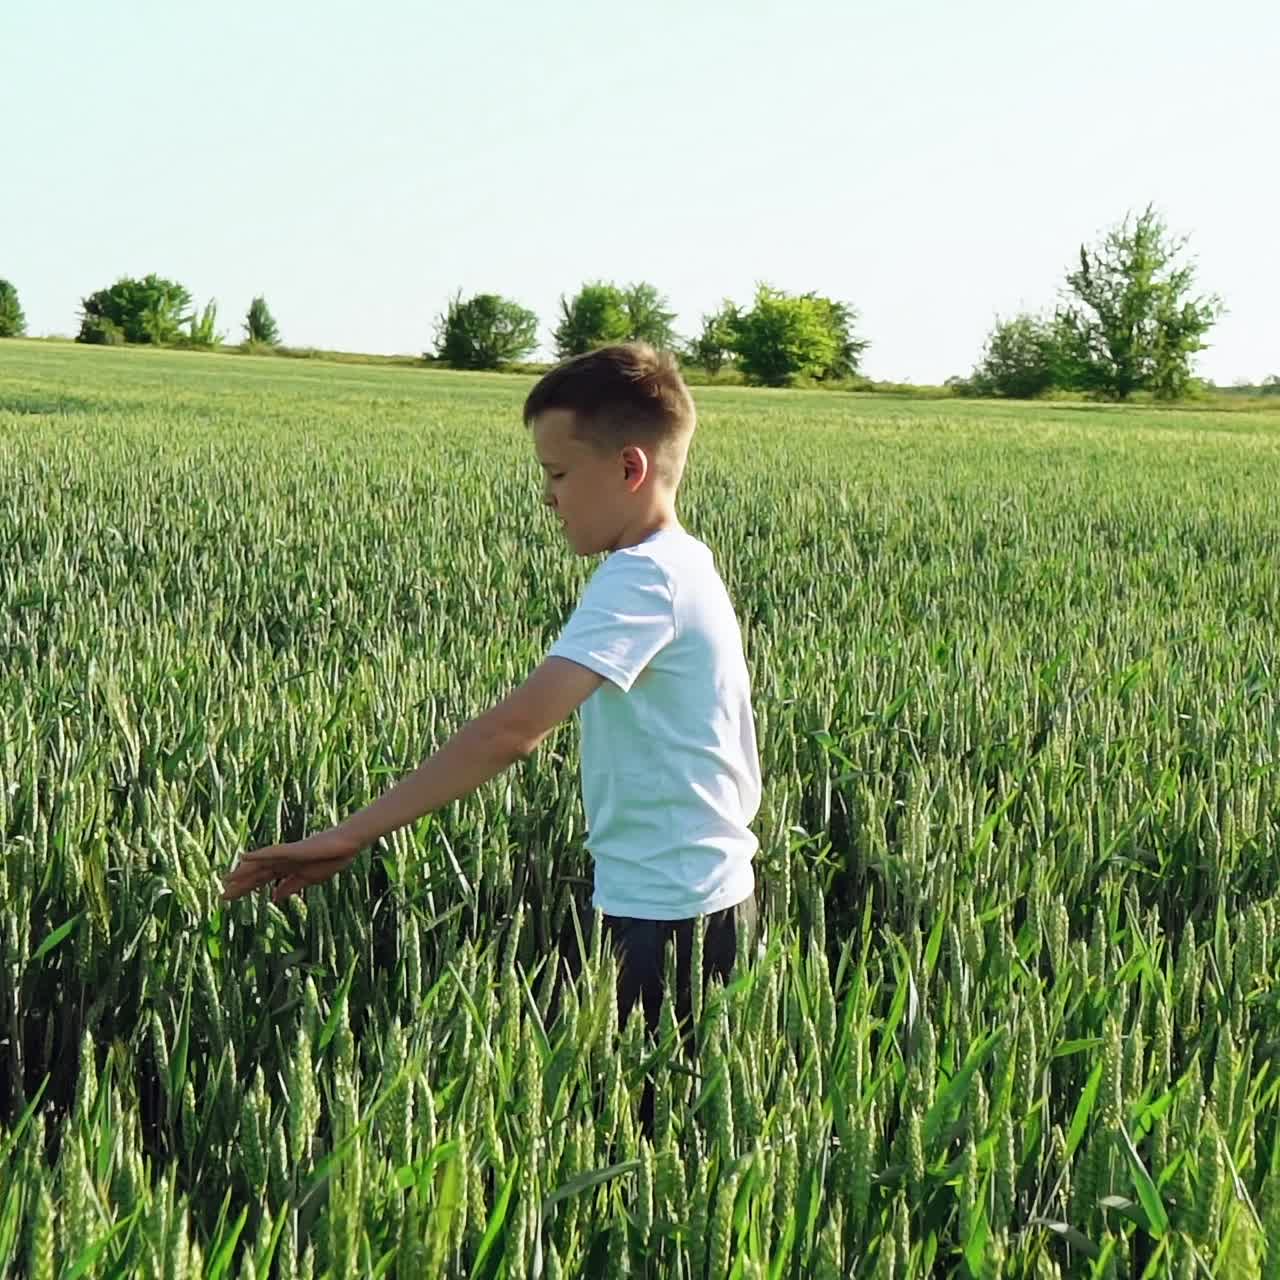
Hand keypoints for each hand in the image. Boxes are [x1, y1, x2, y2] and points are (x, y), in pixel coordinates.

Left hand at [220, 828, 359, 904]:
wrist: (347, 847)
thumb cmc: (331, 860)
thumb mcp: (308, 880)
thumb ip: (290, 887)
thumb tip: (274, 898)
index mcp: (286, 869)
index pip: (261, 881)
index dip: (245, 889)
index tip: (228, 898)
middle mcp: (282, 861)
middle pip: (256, 874)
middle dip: (240, 885)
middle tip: (221, 897)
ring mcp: (286, 854)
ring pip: (260, 864)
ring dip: (243, 872)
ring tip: (225, 880)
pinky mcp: (293, 849)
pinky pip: (272, 852)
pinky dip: (258, 854)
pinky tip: (244, 856)